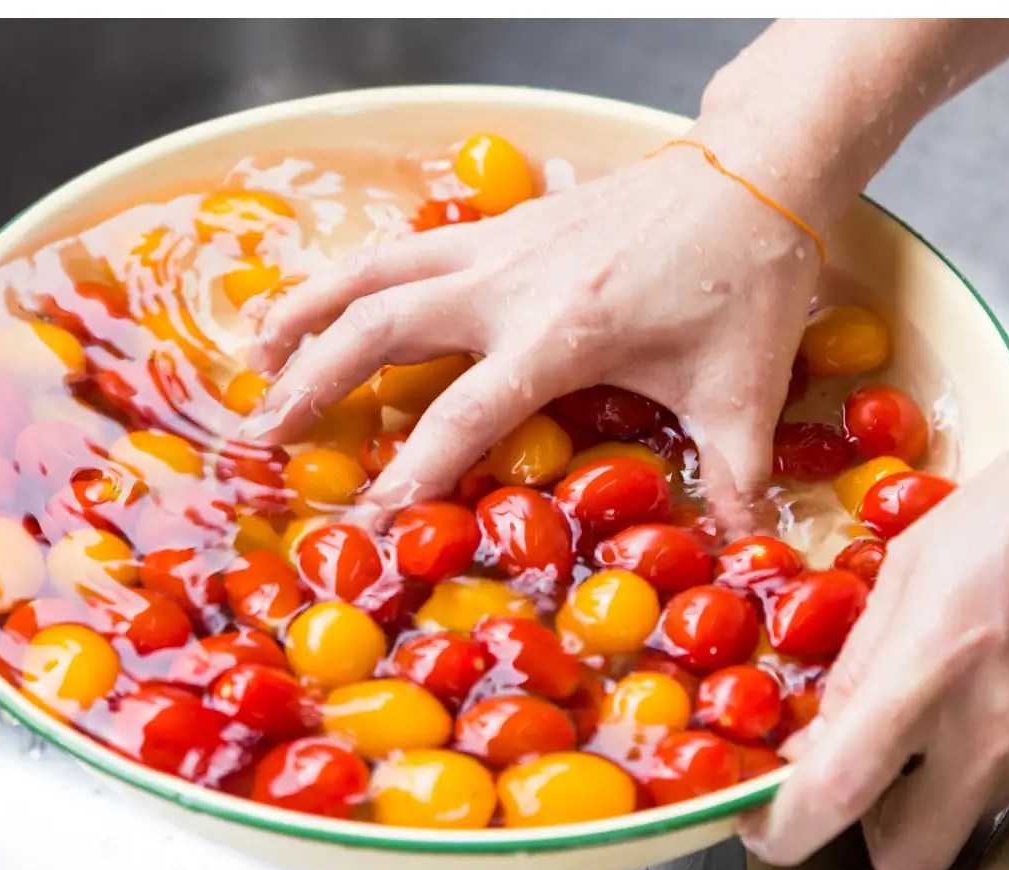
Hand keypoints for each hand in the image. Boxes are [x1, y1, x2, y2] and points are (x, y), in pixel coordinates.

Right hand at [244, 141, 821, 523]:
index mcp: (560, 333)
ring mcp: (499, 242)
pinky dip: (357, 273)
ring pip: (373, 271)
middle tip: (262, 433)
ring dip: (307, 309)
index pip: (460, 417)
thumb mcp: (742, 390)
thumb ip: (736, 479)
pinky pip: (407, 246)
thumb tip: (747, 561)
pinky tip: (334, 298)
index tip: (366, 526)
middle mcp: (508, 283)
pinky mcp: (504, 220)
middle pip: (379, 330)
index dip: (408, 476)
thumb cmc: (747, 279)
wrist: (753, 168)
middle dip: (311, 382)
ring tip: (254, 351)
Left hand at [739, 420, 1008, 869]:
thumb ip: (862, 660)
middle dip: (872, 833)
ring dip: (935, 789)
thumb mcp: (911, 568)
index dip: (786, 826)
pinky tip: (989, 690)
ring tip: (931, 712)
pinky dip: (987, 753)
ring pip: (968, 815)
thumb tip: (817, 733)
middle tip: (856, 784)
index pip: (839, 788)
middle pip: (912, 857)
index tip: (766, 824)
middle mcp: (993, 726)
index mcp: (929, 667)